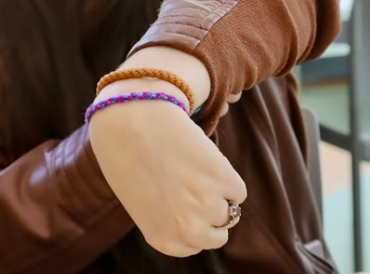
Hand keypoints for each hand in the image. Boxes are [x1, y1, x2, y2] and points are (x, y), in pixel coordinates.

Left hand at [89, 98, 246, 256]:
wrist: (133, 123)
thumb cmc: (131, 160)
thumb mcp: (145, 204)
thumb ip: (170, 219)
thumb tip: (200, 216)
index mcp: (164, 239)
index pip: (195, 246)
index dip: (194, 225)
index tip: (187, 206)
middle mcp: (187, 228)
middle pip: (218, 236)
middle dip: (213, 218)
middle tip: (200, 192)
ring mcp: (207, 204)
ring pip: (230, 213)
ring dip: (220, 195)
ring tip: (198, 174)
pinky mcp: (222, 179)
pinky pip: (238, 191)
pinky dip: (228, 179)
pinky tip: (206, 163)